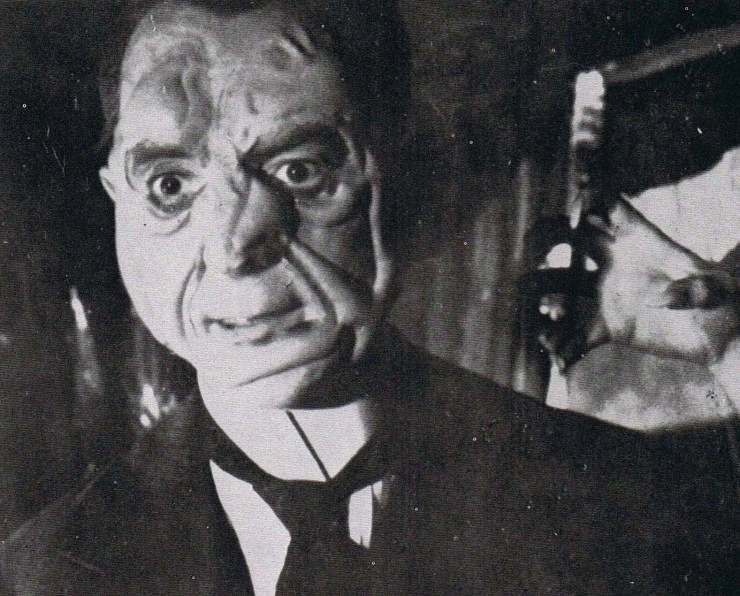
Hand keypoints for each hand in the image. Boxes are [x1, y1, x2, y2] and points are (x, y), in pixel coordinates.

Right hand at [533, 197, 738, 369]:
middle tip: (532, 250)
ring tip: (533, 303)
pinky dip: (561, 343)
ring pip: (563, 283)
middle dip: (548, 236)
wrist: (720, 342)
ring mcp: (608, 294)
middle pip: (573, 237)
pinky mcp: (607, 326)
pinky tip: (554, 354)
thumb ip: (695, 290)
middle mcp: (617, 263)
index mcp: (642, 242)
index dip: (588, 200)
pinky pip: (575, 331)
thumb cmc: (727, 306)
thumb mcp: (720, 292)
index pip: (609, 206)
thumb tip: (658, 299)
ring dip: (544, 289)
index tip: (574, 216)